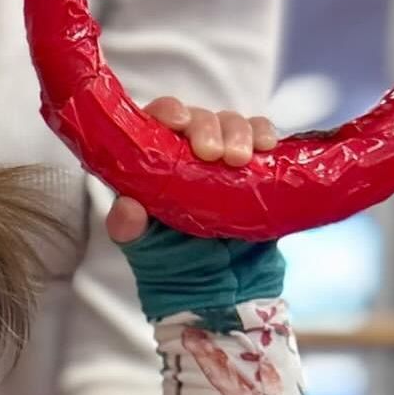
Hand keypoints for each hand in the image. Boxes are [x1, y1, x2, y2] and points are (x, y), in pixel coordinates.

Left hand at [106, 97, 278, 242]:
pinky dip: (265, 135)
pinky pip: (261, 136)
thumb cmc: (170, 257)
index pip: (155, 121)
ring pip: (232, 123)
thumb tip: (127, 209)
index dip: (167, 112)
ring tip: (240, 159)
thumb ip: (127, 228)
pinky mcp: (253, 163)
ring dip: (239, 133)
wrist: (214, 282)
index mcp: (153, 160)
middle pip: (198, 118)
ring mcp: (221, 155)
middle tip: (213, 154)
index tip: (178, 122)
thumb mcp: (142, 247)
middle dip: (207, 128)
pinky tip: (267, 148)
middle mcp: (187, 150)